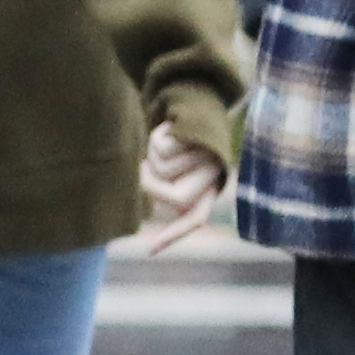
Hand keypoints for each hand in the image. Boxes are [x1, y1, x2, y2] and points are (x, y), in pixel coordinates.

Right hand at [124, 118, 226, 258]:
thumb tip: (144, 201)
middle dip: (151, 186)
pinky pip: (165, 149)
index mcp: (206, 190)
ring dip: (154, 156)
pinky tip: (168, 129)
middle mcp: (212, 178)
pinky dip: (157, 138)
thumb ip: (165, 187)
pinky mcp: (201, 138)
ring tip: (162, 144)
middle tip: (142, 169)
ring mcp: (209, 157)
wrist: (198, 102)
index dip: (171, 235)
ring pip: (166, 170)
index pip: (193, 219)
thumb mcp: (173, 168)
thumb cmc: (180, 141)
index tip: (149, 252)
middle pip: (177, 198)